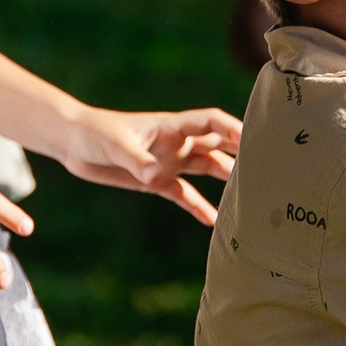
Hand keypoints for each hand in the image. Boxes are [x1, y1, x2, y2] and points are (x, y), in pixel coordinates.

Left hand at [54, 106, 243, 224]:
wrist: (72, 143)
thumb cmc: (94, 134)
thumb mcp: (116, 146)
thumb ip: (139, 162)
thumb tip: (157, 178)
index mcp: (172, 127)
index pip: (211, 122)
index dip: (233, 128)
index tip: (256, 137)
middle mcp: (177, 144)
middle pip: (219, 145)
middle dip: (244, 151)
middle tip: (272, 164)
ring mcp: (170, 162)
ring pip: (208, 170)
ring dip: (228, 180)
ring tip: (254, 194)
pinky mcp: (158, 181)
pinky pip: (185, 195)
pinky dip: (200, 208)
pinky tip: (216, 223)